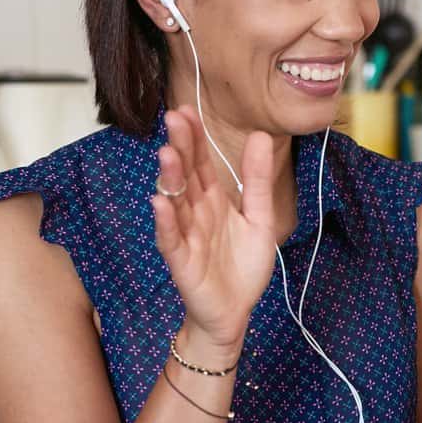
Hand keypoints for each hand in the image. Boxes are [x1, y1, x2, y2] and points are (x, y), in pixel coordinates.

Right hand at [150, 107, 278, 352]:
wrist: (235, 312)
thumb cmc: (242, 266)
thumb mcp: (260, 219)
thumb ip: (258, 181)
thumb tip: (260, 137)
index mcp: (213, 201)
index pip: (201, 163)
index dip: (195, 138)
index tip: (189, 110)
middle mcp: (195, 213)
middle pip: (186, 175)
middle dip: (181, 148)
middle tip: (175, 118)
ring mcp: (185, 235)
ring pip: (174, 202)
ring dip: (170, 179)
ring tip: (168, 154)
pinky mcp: (181, 261)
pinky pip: (170, 239)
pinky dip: (165, 222)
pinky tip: (160, 202)